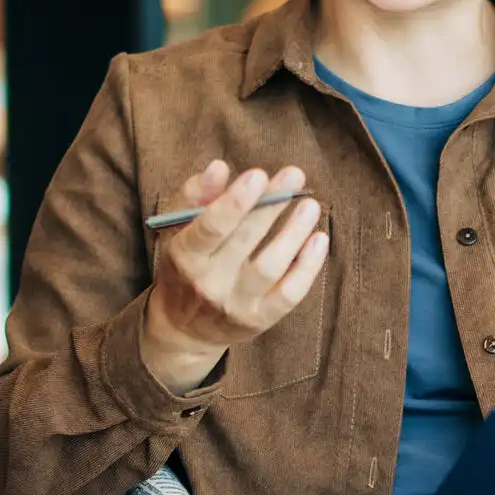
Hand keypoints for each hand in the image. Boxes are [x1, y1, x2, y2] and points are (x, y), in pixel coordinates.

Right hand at [140, 161, 327, 392]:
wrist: (183, 327)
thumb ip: (194, 195)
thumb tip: (218, 167)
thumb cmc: (183, 265)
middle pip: (245, 240)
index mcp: (184, 256)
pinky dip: (308, 267)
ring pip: (270, 267)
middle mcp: (208, 283)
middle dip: (271, 205)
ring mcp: (235, 304)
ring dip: (293, 233)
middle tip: (294, 175)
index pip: (210, 228)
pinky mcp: (259, 320)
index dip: (235, 202)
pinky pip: (289, 294)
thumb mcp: (176, 229)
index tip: (258, 175)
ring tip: (310, 205)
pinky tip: (318, 239)